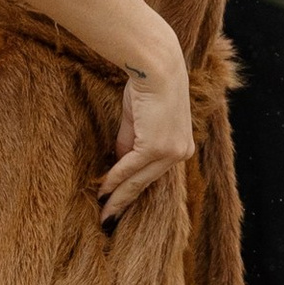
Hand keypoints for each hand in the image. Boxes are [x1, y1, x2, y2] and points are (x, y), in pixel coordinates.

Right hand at [101, 55, 194, 223]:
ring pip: (139, 180)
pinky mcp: (156, 147)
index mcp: (181, 146)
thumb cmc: (148, 85)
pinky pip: (130, 168)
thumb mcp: (139, 120)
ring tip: (103, 212)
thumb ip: (132, 143)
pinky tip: (102, 189)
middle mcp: (180, 153)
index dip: (134, 189)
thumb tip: (119, 164)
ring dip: (118, 196)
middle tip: (109, 218)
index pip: (153, 174)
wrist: (156, 66)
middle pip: (147, 183)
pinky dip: (115, 179)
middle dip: (126, 201)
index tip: (120, 203)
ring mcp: (170, 151)